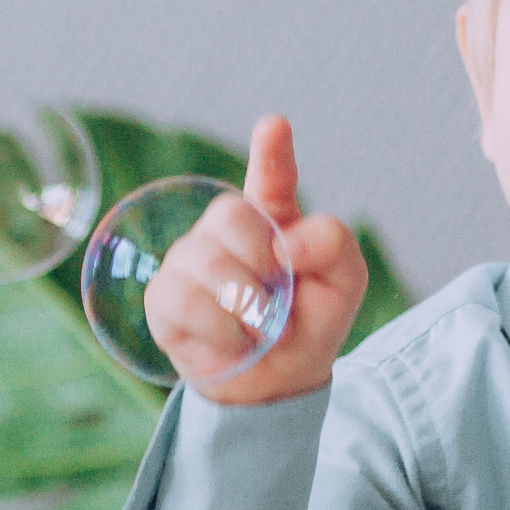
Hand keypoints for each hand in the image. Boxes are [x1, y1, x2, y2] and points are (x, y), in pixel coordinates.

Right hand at [147, 114, 366, 406]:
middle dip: (260, 259)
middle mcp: (226, 232)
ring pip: (206, 259)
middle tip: (276, 297)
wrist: (277, 383)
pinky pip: (184, 299)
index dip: (271, 152)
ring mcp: (189, 260)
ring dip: (242, 304)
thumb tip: (286, 243)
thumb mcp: (344, 284)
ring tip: (256, 327)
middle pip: (232, 213)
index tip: (275, 126)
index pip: (270, 176)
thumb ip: (332, 245)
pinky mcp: (164, 297)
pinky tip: (231, 339)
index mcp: (275, 219)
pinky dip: (219, 328)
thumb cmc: (308, 323)